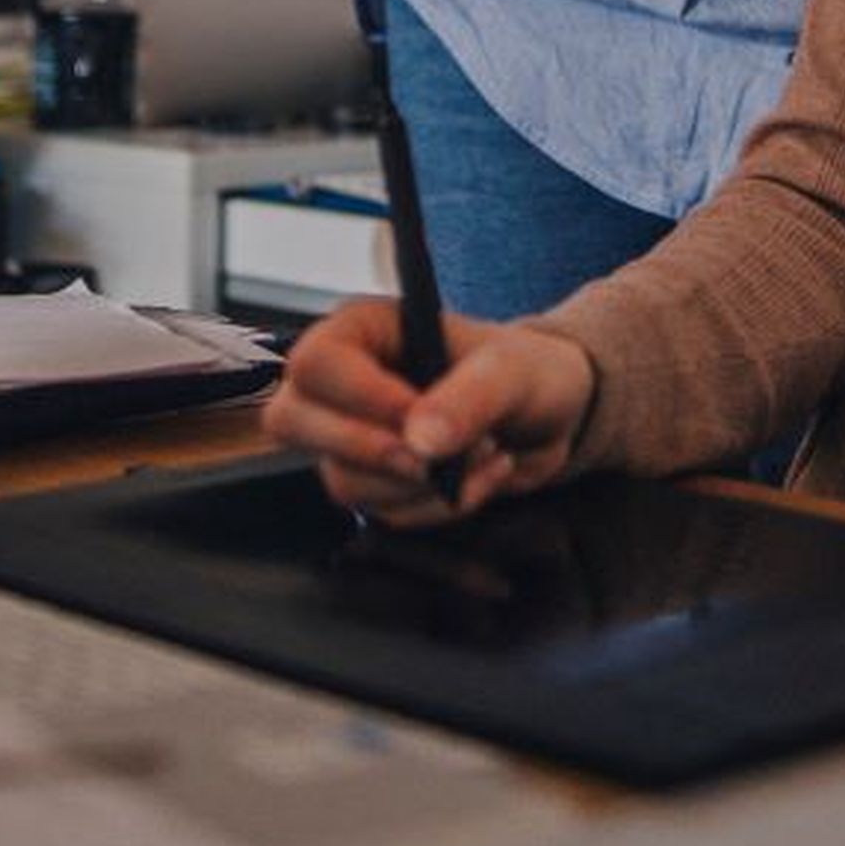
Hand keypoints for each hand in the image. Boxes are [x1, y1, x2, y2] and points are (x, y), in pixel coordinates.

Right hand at [262, 301, 598, 526]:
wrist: (552, 416)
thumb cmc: (525, 370)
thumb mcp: (509, 371)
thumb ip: (468, 397)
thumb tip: (418, 441)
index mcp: (362, 331)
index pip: (314, 363)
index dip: (359, 398)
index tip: (416, 417)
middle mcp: (342, 383)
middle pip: (293, 422)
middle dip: (372, 450)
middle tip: (436, 456)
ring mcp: (351, 437)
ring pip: (342, 480)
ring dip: (421, 485)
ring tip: (484, 454)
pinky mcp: (375, 483)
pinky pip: (382, 515)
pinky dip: (437, 508)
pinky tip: (479, 478)